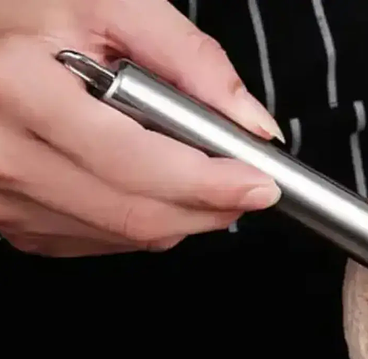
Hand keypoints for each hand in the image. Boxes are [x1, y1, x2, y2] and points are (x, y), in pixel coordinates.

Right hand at [0, 0, 283, 256]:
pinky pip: (105, 240)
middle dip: (210, 207)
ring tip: (198, 172)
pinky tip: (145, 181)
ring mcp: (9, 200)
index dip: (209, 182)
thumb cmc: (29, 17)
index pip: (135, 164)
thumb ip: (189, 58)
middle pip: (139, 214)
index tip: (258, 182)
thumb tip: (251, 124)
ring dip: (183, 214)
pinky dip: (146, 218)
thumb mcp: (106, 3)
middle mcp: (9, 157)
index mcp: (21, 91)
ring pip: (130, 234)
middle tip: (247, 186)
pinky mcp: (18, 224)